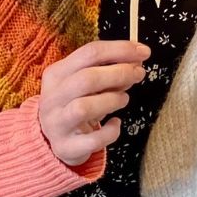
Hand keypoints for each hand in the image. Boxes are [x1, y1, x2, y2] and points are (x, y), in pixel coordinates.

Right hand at [38, 41, 149, 165]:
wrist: (54, 139)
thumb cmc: (78, 102)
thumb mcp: (88, 82)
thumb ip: (110, 69)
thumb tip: (137, 61)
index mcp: (57, 74)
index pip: (89, 53)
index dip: (121, 50)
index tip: (144, 52)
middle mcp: (52, 97)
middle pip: (87, 79)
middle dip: (120, 73)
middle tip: (139, 74)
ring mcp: (56, 124)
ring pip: (84, 107)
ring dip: (113, 100)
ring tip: (123, 99)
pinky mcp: (65, 147)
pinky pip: (93, 140)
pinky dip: (111, 131)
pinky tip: (115, 124)